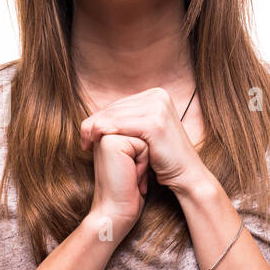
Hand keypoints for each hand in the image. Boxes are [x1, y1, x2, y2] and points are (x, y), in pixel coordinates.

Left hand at [81, 88, 204, 190]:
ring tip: (86, 143)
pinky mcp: (154, 122)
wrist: (186, 176)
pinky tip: (93, 143)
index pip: (118, 104)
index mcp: (156, 94)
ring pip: (113, 115)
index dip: (99, 118)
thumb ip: (128, 120)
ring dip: (94, 129)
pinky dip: (102, 133)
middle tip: (83, 140)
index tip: (87, 135)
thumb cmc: (162, 158)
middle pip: (114, 108)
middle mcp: (158, 95)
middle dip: (94, 124)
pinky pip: (118, 125)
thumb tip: (101, 114)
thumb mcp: (144, 133)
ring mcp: (158, 107)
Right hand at [89, 133, 149, 236]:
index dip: (142, 155)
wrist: (116, 211)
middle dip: (143, 155)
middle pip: (142, 133)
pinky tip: (132, 176)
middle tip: (131, 175)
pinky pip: (142, 145)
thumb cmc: (127, 191)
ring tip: (131, 176)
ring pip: (143, 137)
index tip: (130, 173)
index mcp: (105, 137)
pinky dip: (143, 163)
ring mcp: (105, 136)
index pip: (139, 134)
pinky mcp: (112, 142)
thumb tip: (150, 129)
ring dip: (143, 159)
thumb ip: (134, 142)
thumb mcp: (132, 161)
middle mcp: (102, 134)